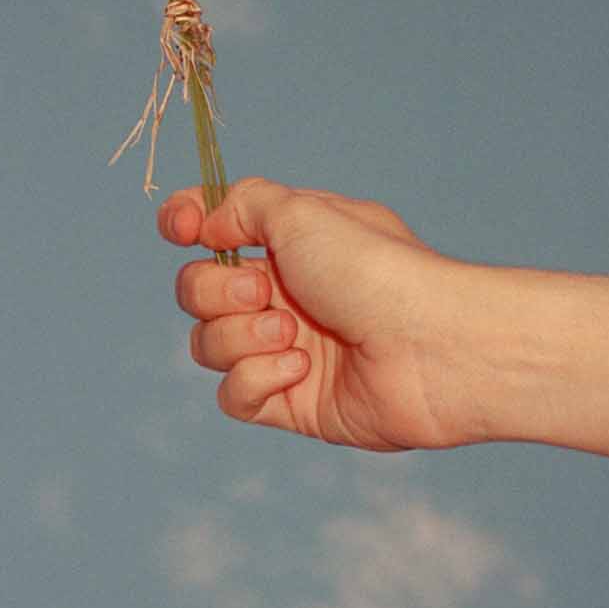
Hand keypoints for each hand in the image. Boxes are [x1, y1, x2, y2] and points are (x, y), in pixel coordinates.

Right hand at [158, 176, 474, 452]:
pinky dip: (257, 380)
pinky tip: (302, 369)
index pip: (213, 229)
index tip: (180, 228)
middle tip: (266, 292)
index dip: (184, 224)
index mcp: (289, 244)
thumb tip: (205, 224)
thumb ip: (241, 204)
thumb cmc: (375, 270)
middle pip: (196, 291)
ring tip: (294, 335)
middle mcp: (284, 294)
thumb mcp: (302, 211)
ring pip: (208, 345)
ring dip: (241, 337)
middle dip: (216, 290)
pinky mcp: (291, 403)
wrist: (429, 348)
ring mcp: (285, 350)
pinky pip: (234, 397)